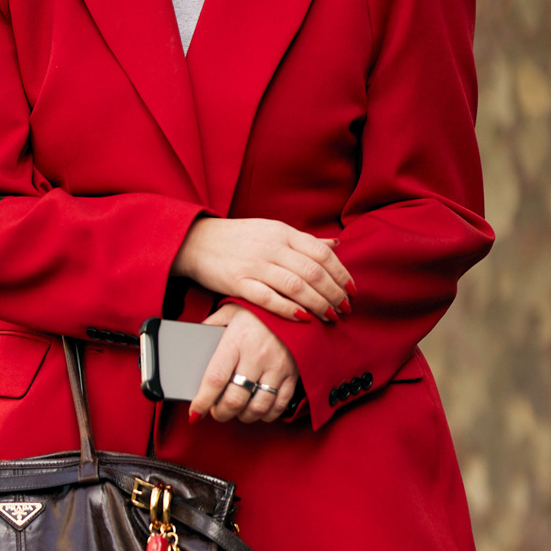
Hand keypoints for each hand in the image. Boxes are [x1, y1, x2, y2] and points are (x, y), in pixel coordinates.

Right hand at [175, 214, 352, 322]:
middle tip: (345, 309)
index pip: (322, 253)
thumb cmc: (238, 239)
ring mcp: (255, 264)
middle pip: (313, 271)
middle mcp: (272, 246)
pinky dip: (288, 309)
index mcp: (283, 232)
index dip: (342, 273)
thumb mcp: (273, 231)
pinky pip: (268, 298)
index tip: (353, 291)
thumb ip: (304, 241)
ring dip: (317, 304)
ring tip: (330, 317)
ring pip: (295, 285)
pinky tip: (303, 319)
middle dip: (334, 293)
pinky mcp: (238, 281)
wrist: (197, 241)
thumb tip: (335, 244)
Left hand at [190, 307, 298, 424]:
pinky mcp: (294, 373)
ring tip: (236, 411)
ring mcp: (278, 367)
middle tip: (216, 411)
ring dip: (243, 416)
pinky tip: (257, 409)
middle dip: (221, 413)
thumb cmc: (259, 309)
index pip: (215, 379)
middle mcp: (257, 355)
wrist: (297, 300)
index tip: (195, 412)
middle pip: (235, 399)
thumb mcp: (230, 311)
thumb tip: (193, 345)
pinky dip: (266, 414)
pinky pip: (279, 405)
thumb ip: (211, 328)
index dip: (203, 401)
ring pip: (257, 407)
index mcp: (237, 340)